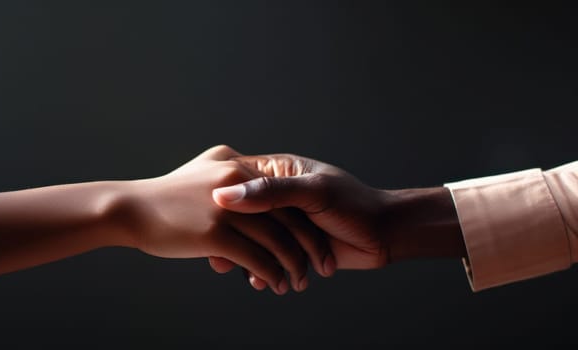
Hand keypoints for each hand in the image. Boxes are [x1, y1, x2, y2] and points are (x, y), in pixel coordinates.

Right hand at [123, 146, 330, 293]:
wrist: (128, 208)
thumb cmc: (165, 197)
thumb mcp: (202, 173)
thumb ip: (231, 176)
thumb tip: (249, 185)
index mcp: (237, 165)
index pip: (282, 194)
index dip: (302, 219)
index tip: (313, 242)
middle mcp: (237, 180)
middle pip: (286, 217)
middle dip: (307, 247)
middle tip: (316, 268)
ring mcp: (227, 206)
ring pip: (275, 239)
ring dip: (291, 265)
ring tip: (297, 282)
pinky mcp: (215, 232)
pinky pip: (255, 256)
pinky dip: (270, 273)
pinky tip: (274, 284)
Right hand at [211, 153, 465, 287]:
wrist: (385, 234)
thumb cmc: (353, 204)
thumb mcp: (313, 192)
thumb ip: (272, 192)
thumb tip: (225, 195)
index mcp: (280, 172)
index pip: (240, 182)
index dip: (220, 201)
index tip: (203, 217)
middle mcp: (278, 196)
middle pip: (242, 216)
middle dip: (230, 238)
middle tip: (214, 257)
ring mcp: (284, 222)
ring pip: (252, 240)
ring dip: (246, 258)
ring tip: (233, 272)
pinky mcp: (292, 247)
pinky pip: (268, 259)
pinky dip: (262, 272)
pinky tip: (260, 282)